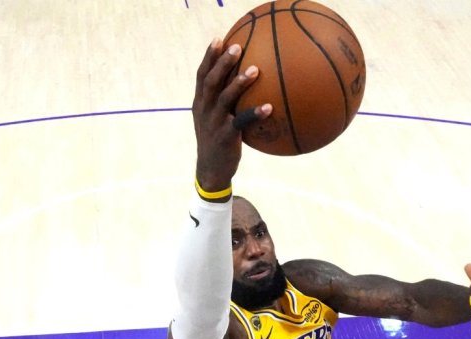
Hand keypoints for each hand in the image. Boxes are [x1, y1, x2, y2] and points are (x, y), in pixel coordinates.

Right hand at [192, 38, 272, 190]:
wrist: (211, 169)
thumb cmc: (219, 140)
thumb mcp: (217, 118)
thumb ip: (227, 101)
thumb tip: (250, 82)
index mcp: (201, 103)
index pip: (202, 74)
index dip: (209, 56)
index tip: (219, 38)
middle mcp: (204, 110)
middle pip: (211, 81)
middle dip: (222, 62)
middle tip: (237, 46)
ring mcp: (214, 123)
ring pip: (224, 98)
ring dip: (239, 83)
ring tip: (255, 70)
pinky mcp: (225, 137)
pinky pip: (241, 123)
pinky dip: (254, 114)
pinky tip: (269, 107)